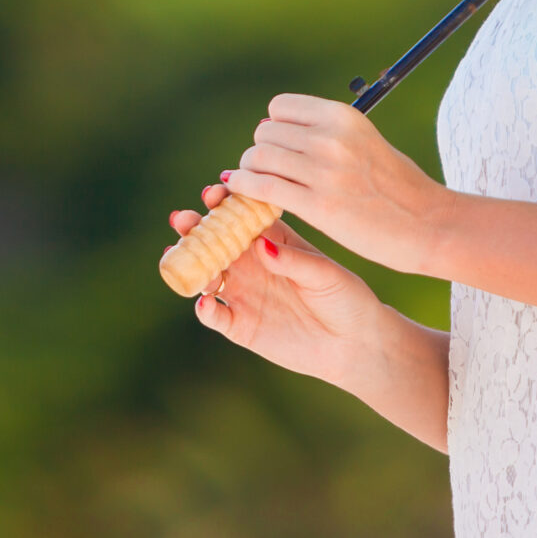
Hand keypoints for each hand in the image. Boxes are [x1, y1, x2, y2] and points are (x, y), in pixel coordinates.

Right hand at [169, 183, 386, 385]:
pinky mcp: (241, 326)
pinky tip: (205, 302)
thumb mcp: (324, 274)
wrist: (354, 344)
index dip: (223, 202)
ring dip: (190, 264)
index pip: (241, 215)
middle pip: (214, 241)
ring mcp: (244, 294)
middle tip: (183, 219)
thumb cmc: (345, 298)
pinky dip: (204, 309)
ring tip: (182, 255)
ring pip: (206, 274)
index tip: (213, 193)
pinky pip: (214, 316)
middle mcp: (253, 263)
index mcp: (273, 240)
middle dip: (195, 227)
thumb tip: (260, 244)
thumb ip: (292, 260)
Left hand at [222, 93, 451, 275]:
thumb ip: (325, 133)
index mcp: (343, 116)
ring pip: (257, 158)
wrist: (429, 224)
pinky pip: (260, 188)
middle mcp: (331, 138)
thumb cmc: (397, 187)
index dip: (275, 128)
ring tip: (259, 187)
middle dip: (261, 154)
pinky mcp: (318, 206)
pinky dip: (244, 190)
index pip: (279, 107)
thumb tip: (273, 130)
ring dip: (250, 173)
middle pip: (264, 133)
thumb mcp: (364, 141)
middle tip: (270, 174)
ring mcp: (324, 171)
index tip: (283, 150)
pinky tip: (245, 196)